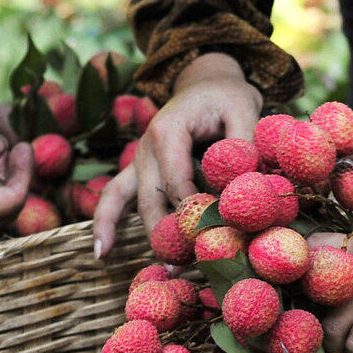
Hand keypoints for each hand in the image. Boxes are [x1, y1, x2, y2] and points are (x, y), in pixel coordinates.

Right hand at [93, 52, 262, 256]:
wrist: (206, 82)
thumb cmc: (226, 98)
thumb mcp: (243, 111)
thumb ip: (244, 146)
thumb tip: (250, 185)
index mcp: (168, 131)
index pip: (177, 183)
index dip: (195, 214)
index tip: (215, 239)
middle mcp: (145, 147)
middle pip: (153, 200)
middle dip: (169, 235)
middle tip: (189, 267)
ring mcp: (138, 160)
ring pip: (133, 204)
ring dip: (148, 237)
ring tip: (165, 269)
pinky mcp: (139, 171)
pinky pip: (115, 197)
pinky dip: (105, 223)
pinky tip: (102, 254)